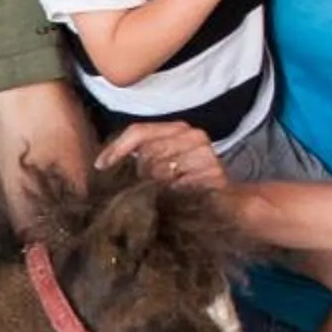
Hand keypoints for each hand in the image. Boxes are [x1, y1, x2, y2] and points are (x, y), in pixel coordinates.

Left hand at [100, 119, 226, 189]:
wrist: (231, 203)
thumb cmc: (188, 183)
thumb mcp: (161, 164)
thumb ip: (139, 156)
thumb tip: (102, 164)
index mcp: (179, 128)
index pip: (139, 131)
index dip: (116, 148)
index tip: (100, 166)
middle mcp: (193, 136)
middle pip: (147, 153)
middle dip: (136, 174)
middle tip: (137, 190)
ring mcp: (204, 154)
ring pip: (159, 172)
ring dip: (152, 188)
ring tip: (159, 195)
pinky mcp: (212, 174)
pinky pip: (176, 187)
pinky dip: (169, 196)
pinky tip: (172, 200)